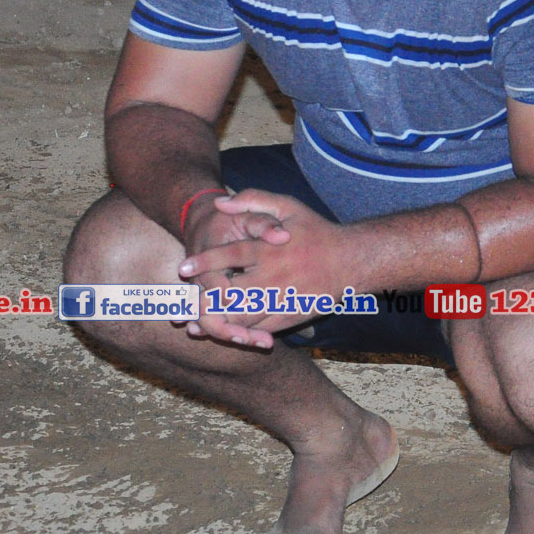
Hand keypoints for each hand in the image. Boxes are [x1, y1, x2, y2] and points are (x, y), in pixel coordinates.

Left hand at [177, 189, 356, 348]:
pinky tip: (221, 331)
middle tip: (182, 303)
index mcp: (270, 249)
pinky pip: (259, 330)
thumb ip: (252, 200)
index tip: (184, 268)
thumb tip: (220, 202)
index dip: (206, 262)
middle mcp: (274, 277)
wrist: (351, 261)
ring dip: (216, 321)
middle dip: (204, 301)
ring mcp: (281, 300)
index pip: (232, 255)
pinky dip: (238, 332)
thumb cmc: (316, 231)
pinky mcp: (289, 318)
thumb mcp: (287, 206)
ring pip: (243, 317)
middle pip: (232, 294)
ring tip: (192, 322)